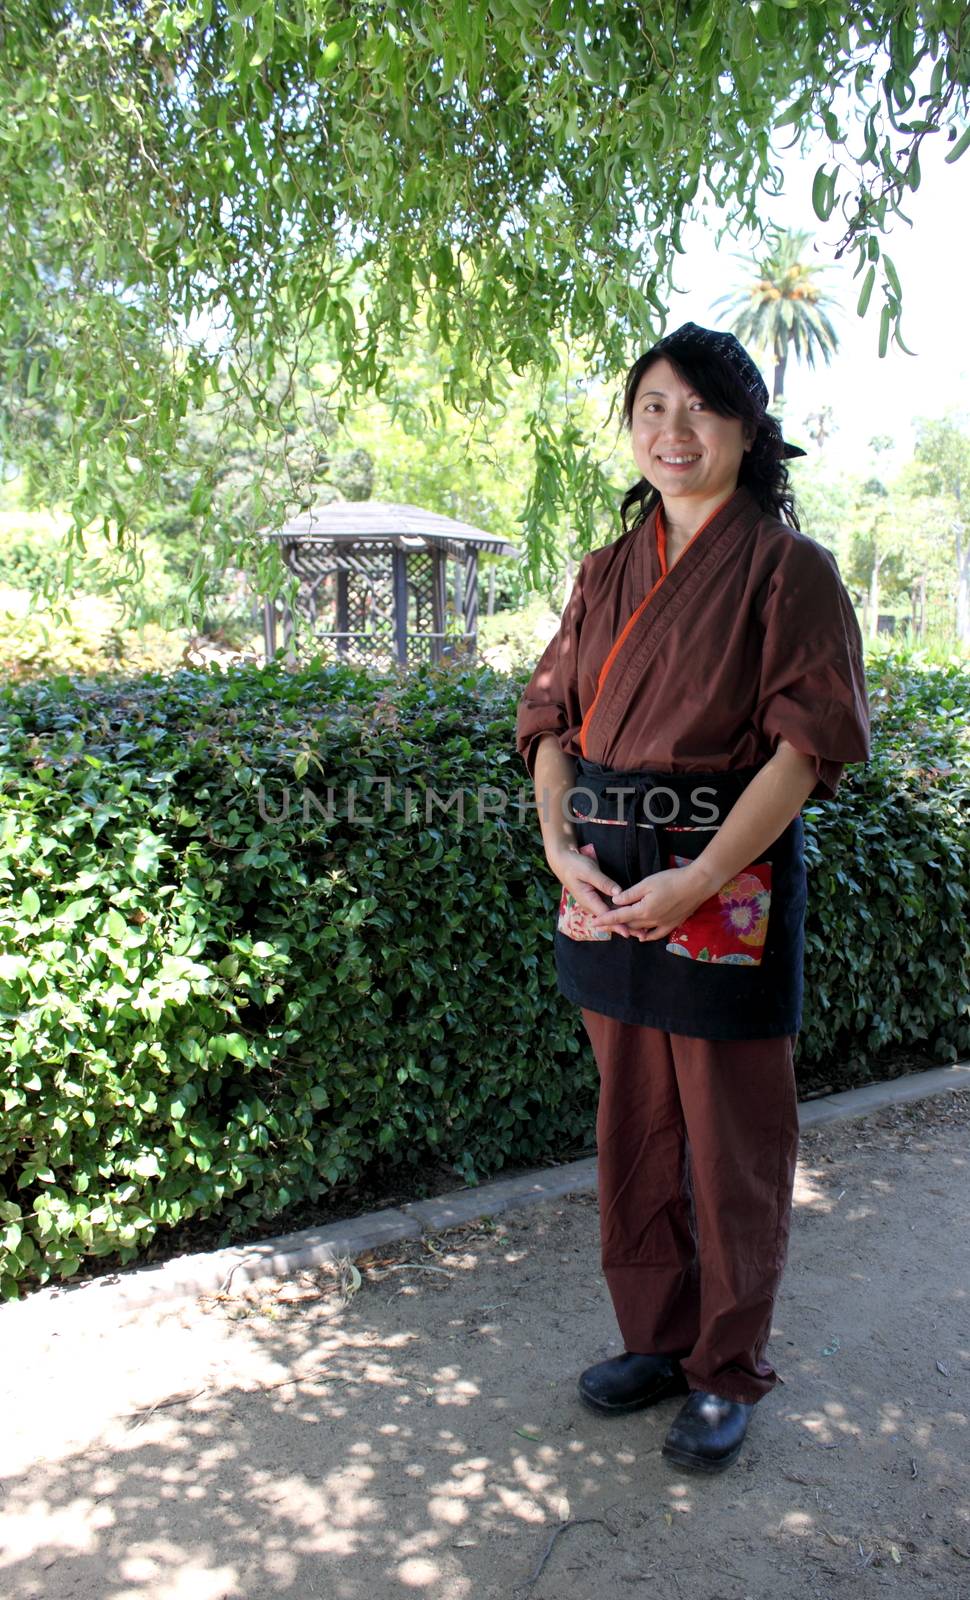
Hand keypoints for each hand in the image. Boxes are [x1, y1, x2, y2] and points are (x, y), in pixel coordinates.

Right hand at [547, 844, 636, 940]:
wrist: (563, 861)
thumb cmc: (574, 865)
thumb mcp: (589, 871)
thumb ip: (603, 882)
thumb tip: (618, 893)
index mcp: (588, 900)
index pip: (605, 915)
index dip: (617, 924)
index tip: (628, 933)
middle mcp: (591, 904)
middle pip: (610, 919)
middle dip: (625, 927)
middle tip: (641, 935)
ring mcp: (594, 902)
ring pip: (611, 915)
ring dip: (624, 922)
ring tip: (640, 930)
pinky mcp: (597, 898)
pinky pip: (610, 908)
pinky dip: (620, 913)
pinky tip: (630, 917)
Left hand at [592, 862, 711, 942]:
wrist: (697, 885)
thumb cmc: (671, 880)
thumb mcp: (647, 883)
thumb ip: (630, 894)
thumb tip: (615, 901)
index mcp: (643, 910)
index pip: (619, 916)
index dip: (605, 919)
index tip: (593, 923)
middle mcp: (651, 920)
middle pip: (628, 925)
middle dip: (615, 924)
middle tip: (604, 923)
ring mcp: (662, 924)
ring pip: (641, 930)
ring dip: (629, 929)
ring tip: (619, 928)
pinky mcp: (672, 924)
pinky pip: (656, 934)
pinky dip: (647, 936)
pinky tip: (642, 937)